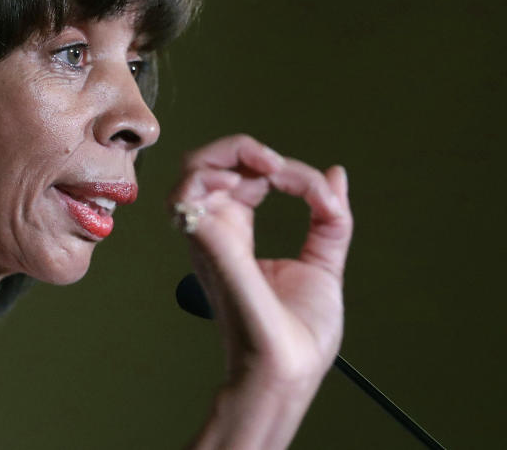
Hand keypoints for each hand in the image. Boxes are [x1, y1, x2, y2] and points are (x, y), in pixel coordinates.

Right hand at [171, 135, 352, 447]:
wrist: (289, 371)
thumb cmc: (296, 336)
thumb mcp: (323, 264)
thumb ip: (328, 219)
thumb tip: (335, 176)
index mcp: (236, 234)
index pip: (241, 176)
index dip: (277, 168)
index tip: (315, 191)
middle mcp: (216, 232)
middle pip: (206, 163)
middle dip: (243, 148)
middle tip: (279, 165)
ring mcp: (209, 238)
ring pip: (192, 169)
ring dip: (229, 154)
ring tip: (268, 167)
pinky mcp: (210, 246)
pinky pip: (186, 196)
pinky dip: (212, 176)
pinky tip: (249, 184)